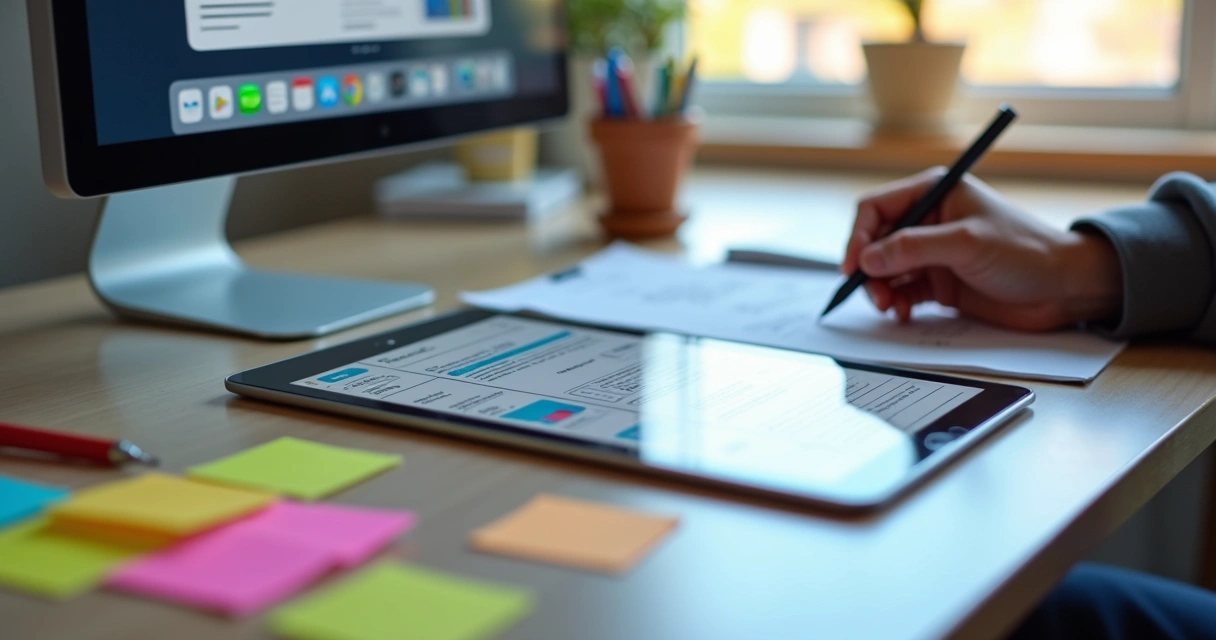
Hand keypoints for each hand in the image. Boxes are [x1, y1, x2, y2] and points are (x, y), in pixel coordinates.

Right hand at [841, 168, 1123, 330]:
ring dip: (880, 290)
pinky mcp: (939, 282)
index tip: (854, 267)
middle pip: (876, 242)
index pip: (876, 208)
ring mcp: (933, 253)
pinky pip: (903, 291)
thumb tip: (868, 259)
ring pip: (885, 270)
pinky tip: (904, 313)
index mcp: (935, 193)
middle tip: (875, 295)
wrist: (1065, 288)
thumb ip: (914, 248)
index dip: (859, 237)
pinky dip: (897, 303)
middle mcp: (929, 221)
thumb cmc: (1027, 252)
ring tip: (891, 308)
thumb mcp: (967, 243)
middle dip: (869, 269)